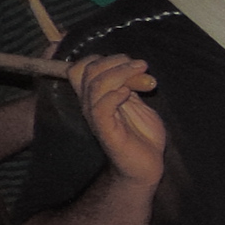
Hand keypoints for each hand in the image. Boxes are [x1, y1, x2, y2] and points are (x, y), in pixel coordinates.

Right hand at [68, 54, 164, 187]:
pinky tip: (128, 94)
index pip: (79, 67)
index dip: (100, 58)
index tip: (130, 62)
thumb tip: (134, 64)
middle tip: (141, 66)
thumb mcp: (137, 103)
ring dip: (121, 74)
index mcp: (95, 95)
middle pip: (86, 70)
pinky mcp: (106, 131)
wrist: (146, 166)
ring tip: (143, 74)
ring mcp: (96, 117)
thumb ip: (132, 85)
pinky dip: (114, 95)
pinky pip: (100, 108)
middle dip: (115, 61)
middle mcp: (90, 104)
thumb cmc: (142, 135)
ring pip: (95, 85)